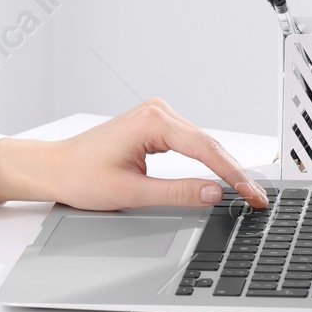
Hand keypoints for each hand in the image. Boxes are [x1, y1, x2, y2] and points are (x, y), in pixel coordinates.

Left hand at [0, 97, 269, 210]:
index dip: (235, 176)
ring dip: (222, 166)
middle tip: (259, 199)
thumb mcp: (132, 192)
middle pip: (208, 144)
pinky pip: (189, 142)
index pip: (206, 150)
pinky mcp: (153, 125)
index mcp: (152, 121)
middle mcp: (156, 112)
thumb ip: (177, 193)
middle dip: (234, 172)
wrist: (52, 168)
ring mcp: (155, 116)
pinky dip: (206, 160)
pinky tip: (221, 176)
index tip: (254, 196)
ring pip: (201, 143)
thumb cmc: (80, 176)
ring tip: (247, 191)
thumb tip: (214, 193)